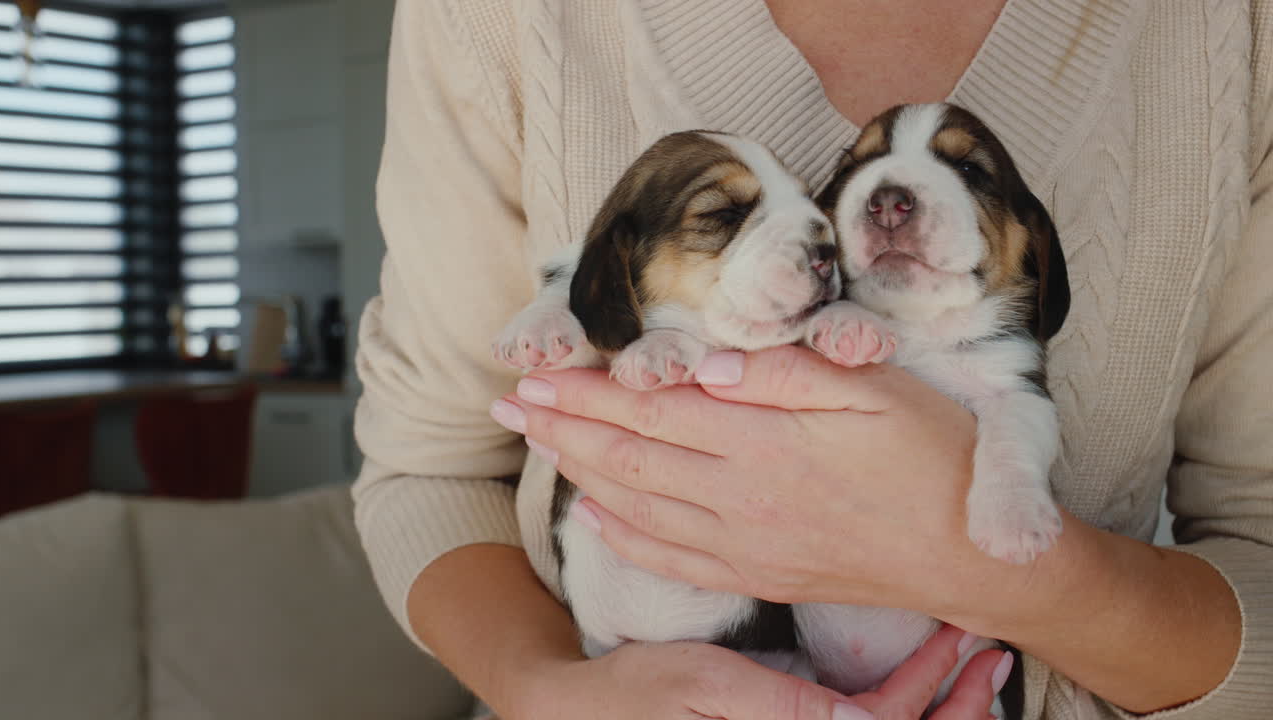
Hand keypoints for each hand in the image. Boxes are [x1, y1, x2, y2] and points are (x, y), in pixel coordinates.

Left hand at [493, 345, 990, 615]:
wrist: (975, 556)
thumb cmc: (934, 458)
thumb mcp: (872, 389)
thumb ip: (781, 373)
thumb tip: (701, 363)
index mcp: (760, 443)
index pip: (648, 411)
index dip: (585, 392)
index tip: (535, 374)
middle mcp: (738, 499)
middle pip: (627, 459)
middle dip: (561, 427)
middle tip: (510, 405)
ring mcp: (744, 545)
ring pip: (637, 507)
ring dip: (579, 473)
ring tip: (538, 446)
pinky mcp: (759, 574)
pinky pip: (672, 559)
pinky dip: (623, 537)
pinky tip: (594, 518)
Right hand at [512, 625, 1009, 719]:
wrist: (580, 713)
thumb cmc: (634, 695)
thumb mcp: (704, 687)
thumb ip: (783, 709)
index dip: (935, 691)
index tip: (964, 638)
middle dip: (956, 706)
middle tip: (989, 652)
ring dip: (934, 706)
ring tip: (967, 660)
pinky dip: (896, 702)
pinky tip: (912, 673)